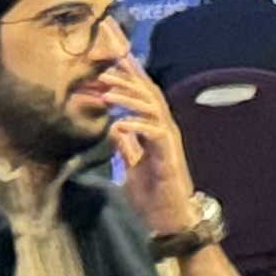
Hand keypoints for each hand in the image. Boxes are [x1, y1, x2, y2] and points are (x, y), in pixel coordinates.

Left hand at [94, 61, 196, 232]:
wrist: (169, 220)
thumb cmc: (151, 194)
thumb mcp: (132, 165)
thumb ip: (126, 145)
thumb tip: (113, 127)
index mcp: (155, 129)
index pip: (143, 95)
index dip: (130, 74)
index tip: (114, 55)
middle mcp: (165, 129)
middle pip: (149, 93)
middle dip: (128, 77)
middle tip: (104, 67)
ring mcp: (169, 141)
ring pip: (153, 108)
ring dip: (130, 97)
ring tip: (108, 90)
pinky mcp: (170, 157)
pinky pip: (155, 134)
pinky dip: (138, 126)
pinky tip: (120, 123)